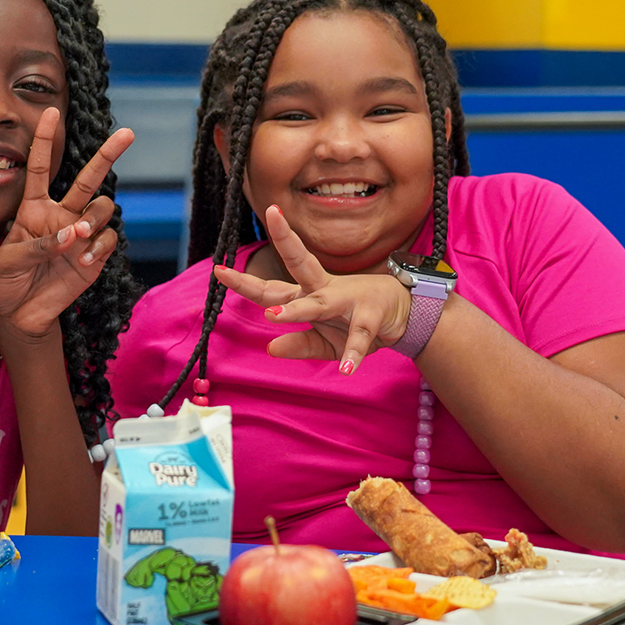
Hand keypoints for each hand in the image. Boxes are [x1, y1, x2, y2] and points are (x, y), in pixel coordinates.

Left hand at [0, 107, 133, 341]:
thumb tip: (72, 235)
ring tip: (78, 238)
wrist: (19, 315)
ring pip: (102, 208)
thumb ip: (38, 245)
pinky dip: (99, 246)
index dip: (44, 139)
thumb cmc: (6, 281)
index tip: (50, 111)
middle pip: (87, 178)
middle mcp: (61, 215)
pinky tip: (84, 260)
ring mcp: (80, 234)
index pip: (40, 167)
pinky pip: (107, 239)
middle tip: (126, 134)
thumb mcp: (9, 261)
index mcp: (33, 208)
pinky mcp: (94, 255)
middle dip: (108, 154)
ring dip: (94, 218)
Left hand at [213, 205, 411, 374]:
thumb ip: (299, 344)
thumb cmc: (356, 321)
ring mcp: (346, 300)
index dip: (245, 281)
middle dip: (273, 255)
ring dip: (297, 310)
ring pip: (318, 302)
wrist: (406, 315)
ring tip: (274, 317)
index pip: (271, 287)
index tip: (218, 269)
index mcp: (307, 295)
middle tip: (245, 258)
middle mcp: (322, 291)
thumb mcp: (325, 340)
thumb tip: (270, 348)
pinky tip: (347, 369)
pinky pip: (359, 337)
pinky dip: (353, 353)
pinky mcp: (370, 317)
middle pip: (295, 269)